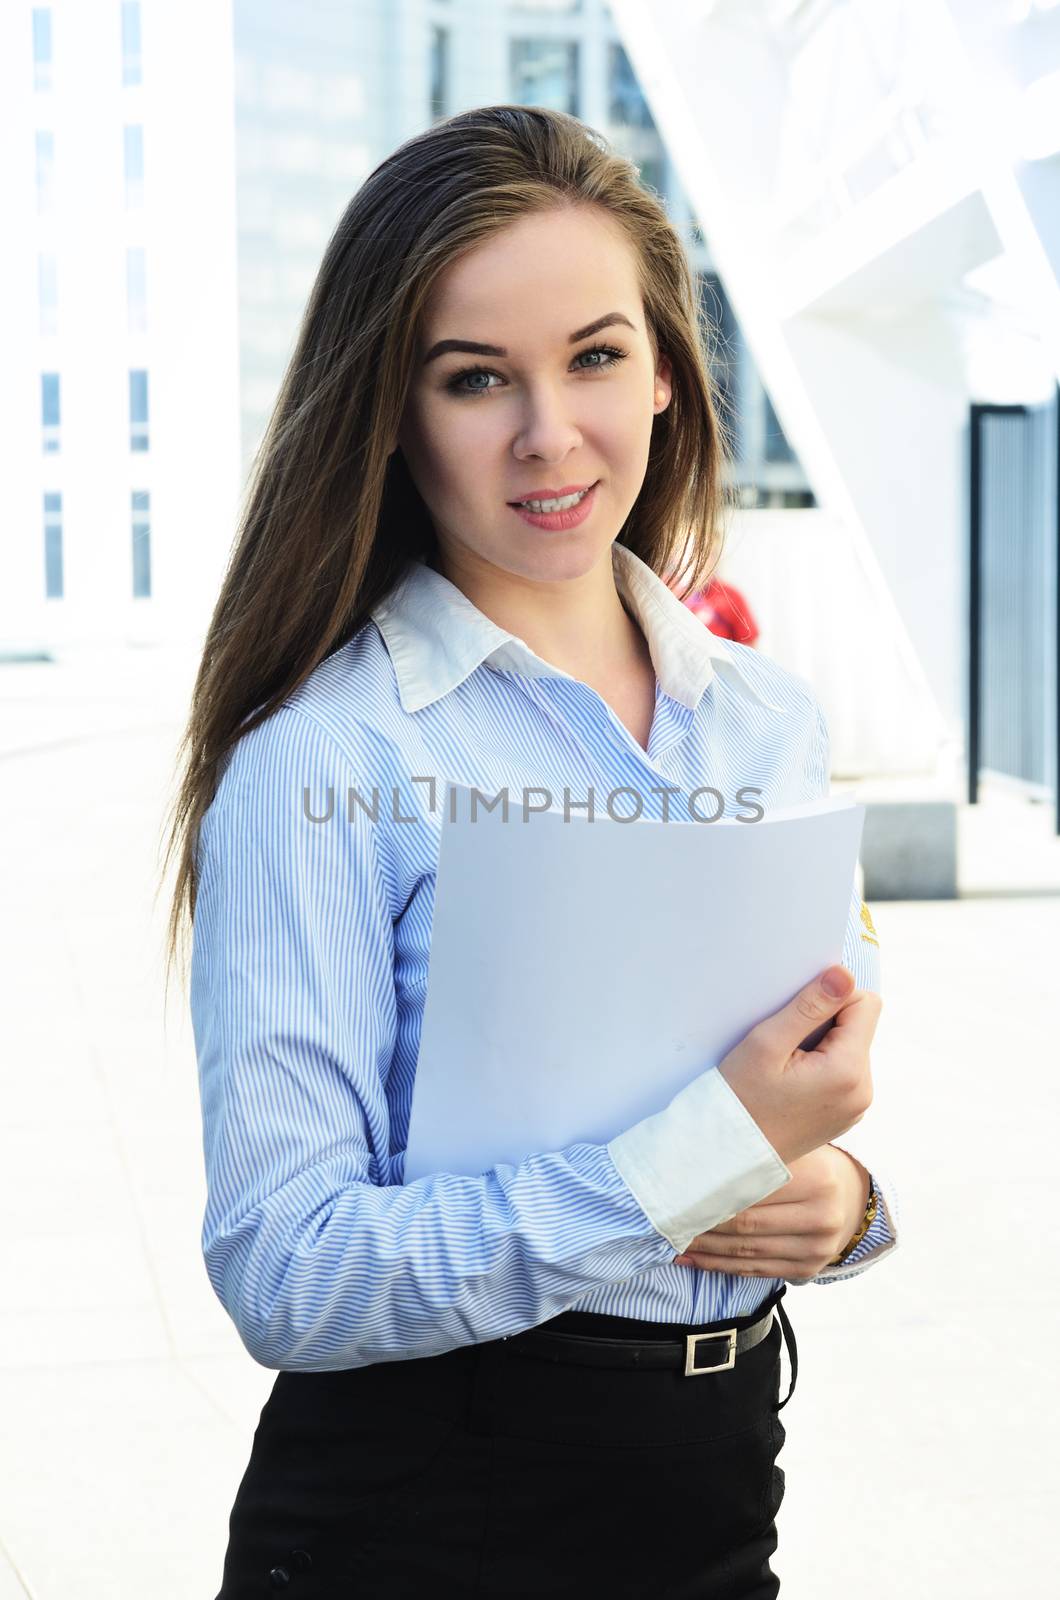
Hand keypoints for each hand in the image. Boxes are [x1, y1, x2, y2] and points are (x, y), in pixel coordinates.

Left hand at [671, 1145, 871, 1281]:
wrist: (852, 1198)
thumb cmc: (811, 1164)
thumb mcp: (797, 1147)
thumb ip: (759, 1148)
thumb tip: (695, 1146)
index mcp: (818, 1178)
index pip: (753, 1188)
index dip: (711, 1191)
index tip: (676, 1189)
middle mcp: (822, 1216)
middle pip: (747, 1223)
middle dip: (701, 1222)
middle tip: (665, 1217)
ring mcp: (817, 1247)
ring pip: (746, 1250)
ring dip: (704, 1248)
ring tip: (670, 1240)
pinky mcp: (807, 1269)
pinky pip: (754, 1270)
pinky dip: (719, 1266)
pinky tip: (692, 1259)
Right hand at [717, 965, 880, 1165]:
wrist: (729, 1153)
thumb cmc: (740, 1097)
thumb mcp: (767, 1043)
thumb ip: (810, 1005)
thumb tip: (844, 973)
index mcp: (849, 1071)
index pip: (865, 1004)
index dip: (831, 999)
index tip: (795, 1018)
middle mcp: (864, 1091)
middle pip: (859, 1027)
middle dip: (825, 1024)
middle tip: (784, 1046)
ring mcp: (857, 1107)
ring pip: (851, 1048)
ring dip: (822, 1046)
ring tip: (785, 1067)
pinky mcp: (846, 1115)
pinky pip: (844, 1073)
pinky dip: (821, 1067)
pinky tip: (791, 1082)